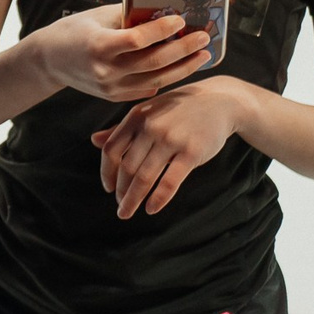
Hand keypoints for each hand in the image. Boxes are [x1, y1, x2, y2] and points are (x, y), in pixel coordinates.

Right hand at [29, 5, 213, 103]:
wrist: (49, 60)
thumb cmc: (74, 30)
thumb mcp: (98, 16)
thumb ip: (129, 15)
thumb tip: (162, 9)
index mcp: (99, 45)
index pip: (139, 39)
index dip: (163, 30)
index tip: (180, 19)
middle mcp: (106, 70)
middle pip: (155, 61)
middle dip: (184, 49)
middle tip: (203, 37)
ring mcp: (111, 87)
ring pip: (157, 79)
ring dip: (183, 67)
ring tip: (202, 55)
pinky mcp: (115, 97)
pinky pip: (147, 88)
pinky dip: (166, 77)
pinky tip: (180, 66)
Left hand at [92, 77, 250, 218]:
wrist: (219, 101)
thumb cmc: (179, 108)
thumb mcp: (148, 111)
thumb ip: (122, 128)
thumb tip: (94, 140)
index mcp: (136, 116)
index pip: (111, 149)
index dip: (107, 172)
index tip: (108, 188)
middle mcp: (150, 127)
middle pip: (126, 167)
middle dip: (121, 191)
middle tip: (121, 206)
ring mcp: (170, 139)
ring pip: (144, 177)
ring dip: (133, 199)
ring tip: (128, 211)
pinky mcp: (190, 152)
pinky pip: (169, 181)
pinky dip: (158, 198)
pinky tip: (151, 209)